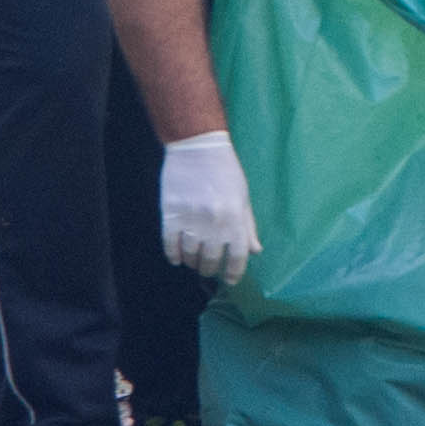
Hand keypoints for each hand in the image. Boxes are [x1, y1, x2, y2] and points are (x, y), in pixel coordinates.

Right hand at [159, 130, 258, 279]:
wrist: (197, 146)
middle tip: (208, 268)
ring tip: (193, 261)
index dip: (233, 272)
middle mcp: (214, 223)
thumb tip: (255, 251)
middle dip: (209, 268)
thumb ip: (248, 226)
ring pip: (190, 255)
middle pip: (210, 259)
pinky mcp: (170, 213)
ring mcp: (191, 219)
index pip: (237, 256)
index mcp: (235, 219)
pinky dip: (173, 254)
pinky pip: (170, 244)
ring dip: (192, 262)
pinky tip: (176, 257)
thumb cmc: (225, 171)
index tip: (230, 279)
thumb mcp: (243, 197)